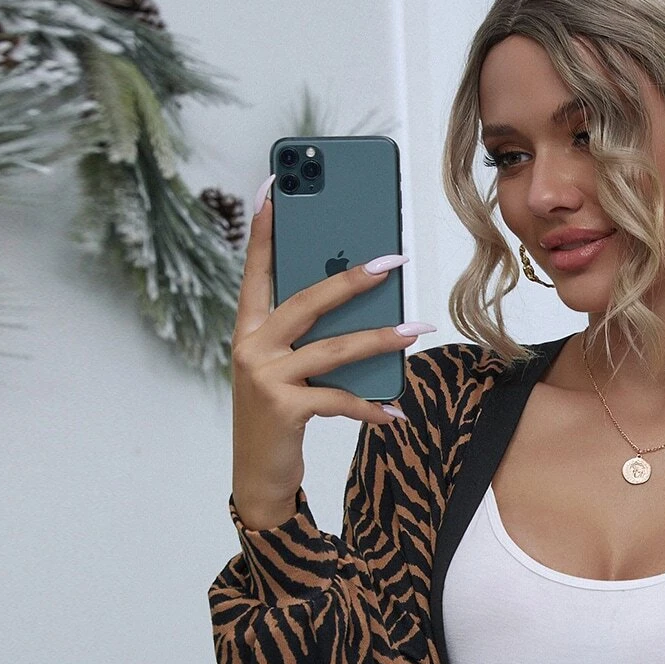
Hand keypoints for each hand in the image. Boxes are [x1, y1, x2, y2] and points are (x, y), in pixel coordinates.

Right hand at [229, 174, 434, 529]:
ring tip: (415, 330)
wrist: (256, 477)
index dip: (266, 230)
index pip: (256, 270)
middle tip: (392, 262)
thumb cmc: (278, 416)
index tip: (276, 186)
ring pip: (333, 349)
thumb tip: (362, 313)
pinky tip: (394, 412)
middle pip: (306, 301)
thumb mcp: (285, 371)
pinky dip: (370, 407)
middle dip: (351, 278)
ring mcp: (265, 377)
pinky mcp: (283, 409)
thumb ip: (309, 340)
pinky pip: (339, 400)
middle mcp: (251, 347)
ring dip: (380, 340)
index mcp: (249, 329)